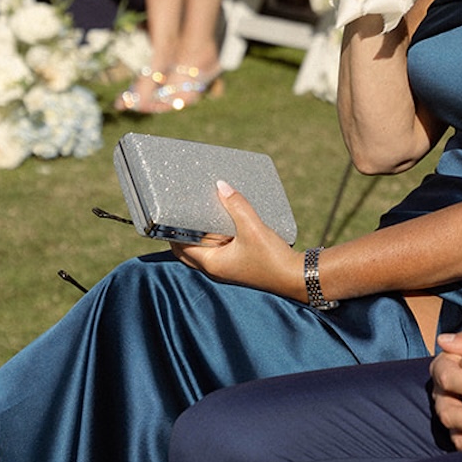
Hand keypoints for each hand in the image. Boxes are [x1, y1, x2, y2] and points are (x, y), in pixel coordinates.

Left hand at [172, 183, 302, 297]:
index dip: (171, 234)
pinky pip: (219, 250)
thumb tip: (221, 185)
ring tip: (198, 214)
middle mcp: (216, 269)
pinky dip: (214, 238)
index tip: (166, 216)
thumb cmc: (272, 258)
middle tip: (179, 213)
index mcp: (212, 263)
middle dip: (182, 235)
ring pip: (204, 252)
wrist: (295, 277)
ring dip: (199, 236)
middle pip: (189, 252)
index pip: (181, 249)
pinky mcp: (239, 264)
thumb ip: (237, 205)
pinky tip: (222, 223)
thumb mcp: (252, 228)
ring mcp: (228, 268)